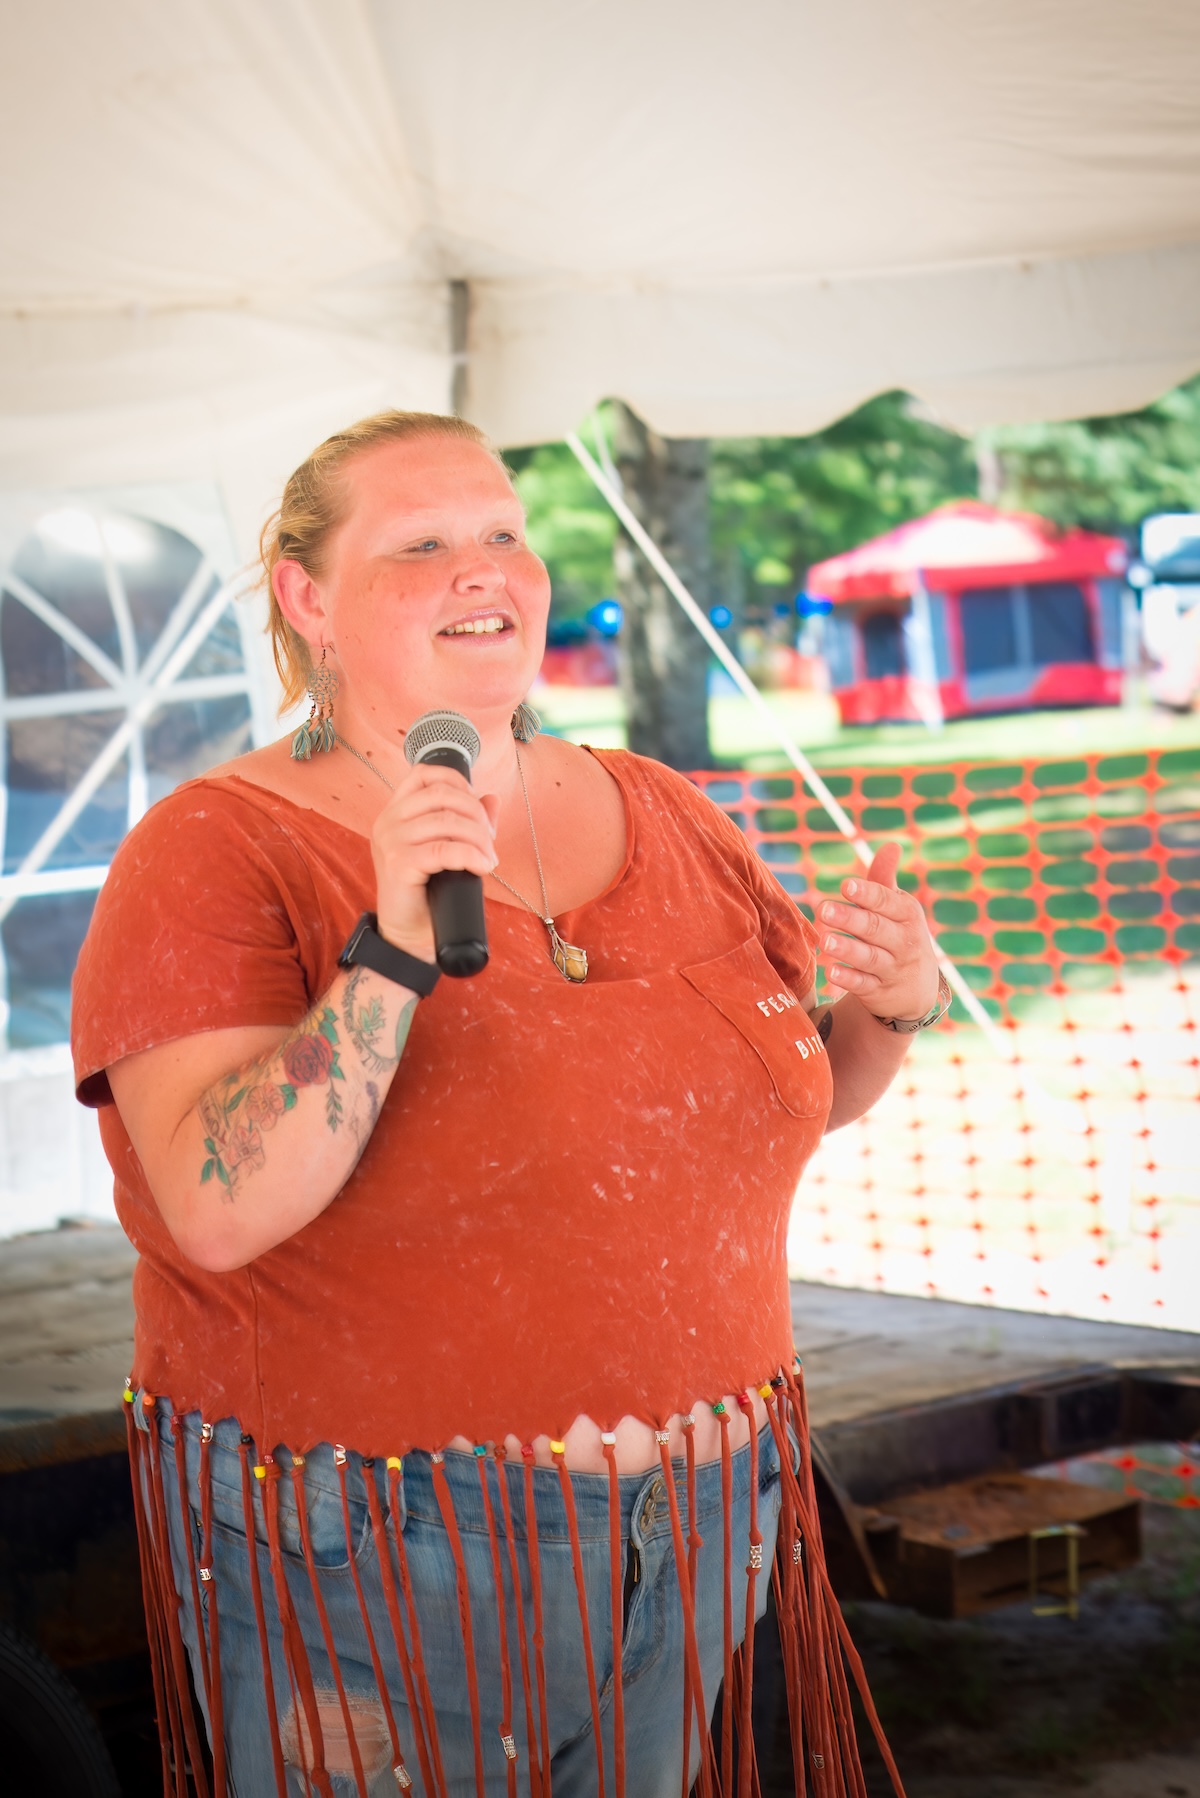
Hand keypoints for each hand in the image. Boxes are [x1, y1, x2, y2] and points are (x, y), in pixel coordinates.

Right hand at [371, 763, 498, 961]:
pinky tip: (482, 867)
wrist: (408, 936)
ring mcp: (390, 841)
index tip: (476, 806)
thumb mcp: (448, 850)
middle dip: (475, 815)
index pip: (424, 774)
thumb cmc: (428, 894)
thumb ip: (467, 822)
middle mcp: (388, 821)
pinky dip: (471, 855)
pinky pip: (444, 850)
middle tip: (489, 842)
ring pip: (446, 821)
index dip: (457, 782)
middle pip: (442, 795)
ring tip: (488, 858)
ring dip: (478, 838)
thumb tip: (492, 799)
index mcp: (395, 813)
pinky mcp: (398, 864)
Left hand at [818, 842, 939, 1021]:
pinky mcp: (879, 992)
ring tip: (825, 941)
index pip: (886, 902)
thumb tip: (890, 845)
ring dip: (847, 948)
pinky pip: (864, 985)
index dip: (867, 893)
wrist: (918, 990)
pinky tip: (831, 972)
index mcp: (907, 915)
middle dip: (850, 918)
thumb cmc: (899, 936)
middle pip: (875, 928)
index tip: (845, 885)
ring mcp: (893, 968)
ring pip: (869, 957)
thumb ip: (885, 880)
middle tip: (823, 909)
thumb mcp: (898, 909)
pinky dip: (848, 979)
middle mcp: (904, 942)